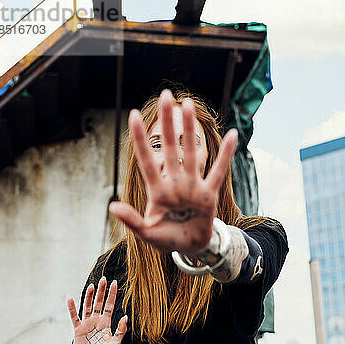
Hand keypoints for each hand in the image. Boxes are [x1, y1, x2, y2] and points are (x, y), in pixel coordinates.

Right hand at [67, 277, 127, 343]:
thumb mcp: (115, 343)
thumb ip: (121, 330)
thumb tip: (125, 317)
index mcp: (106, 322)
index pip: (110, 305)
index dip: (112, 294)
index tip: (114, 283)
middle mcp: (96, 320)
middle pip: (99, 302)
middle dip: (102, 291)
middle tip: (103, 279)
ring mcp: (87, 323)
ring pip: (88, 306)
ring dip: (89, 296)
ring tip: (92, 286)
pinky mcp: (78, 328)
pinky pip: (74, 316)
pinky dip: (72, 307)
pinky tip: (69, 298)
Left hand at [109, 88, 237, 253]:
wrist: (189, 247)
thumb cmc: (166, 239)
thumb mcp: (146, 233)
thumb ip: (132, 220)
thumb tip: (112, 206)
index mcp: (157, 191)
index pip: (147, 161)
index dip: (140, 139)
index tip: (134, 115)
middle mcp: (174, 183)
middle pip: (170, 148)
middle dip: (166, 123)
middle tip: (166, 96)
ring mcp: (192, 186)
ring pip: (192, 153)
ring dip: (190, 129)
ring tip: (188, 103)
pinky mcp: (209, 194)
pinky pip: (219, 171)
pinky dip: (226, 155)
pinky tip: (232, 135)